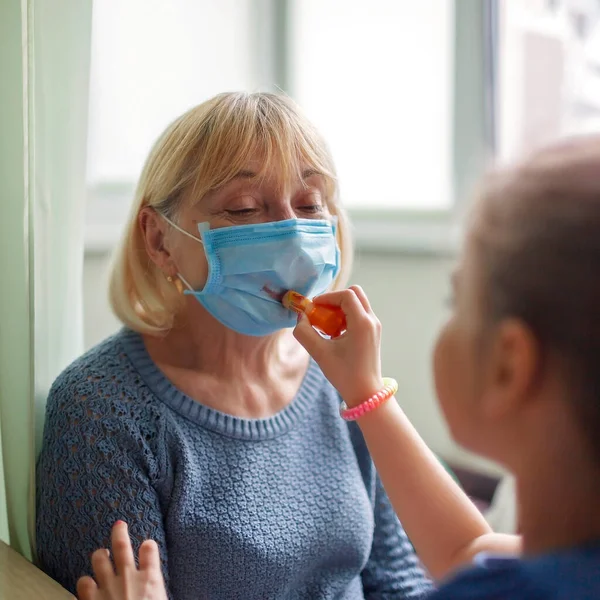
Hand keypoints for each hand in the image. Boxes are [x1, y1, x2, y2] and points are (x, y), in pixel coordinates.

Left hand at [77, 522, 167, 599]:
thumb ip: (157, 592)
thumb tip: (158, 592)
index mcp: (150, 578)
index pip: (150, 549)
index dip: (148, 546)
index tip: (147, 546)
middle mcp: (128, 576)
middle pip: (121, 546)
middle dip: (119, 533)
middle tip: (118, 525)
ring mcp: (107, 587)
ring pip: (99, 559)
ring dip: (99, 555)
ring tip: (100, 554)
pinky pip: (82, 583)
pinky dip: (84, 583)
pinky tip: (85, 585)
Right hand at [293, 285, 383, 406]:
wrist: (366, 393)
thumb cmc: (344, 374)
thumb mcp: (320, 353)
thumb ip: (305, 333)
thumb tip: (300, 317)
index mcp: (362, 323)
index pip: (346, 295)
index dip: (327, 297)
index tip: (314, 307)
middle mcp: (372, 321)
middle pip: (355, 293)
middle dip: (335, 299)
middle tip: (321, 313)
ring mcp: (374, 326)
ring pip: (357, 303)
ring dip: (340, 308)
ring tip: (327, 326)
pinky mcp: (373, 333)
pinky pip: (359, 314)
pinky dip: (346, 317)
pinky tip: (335, 334)